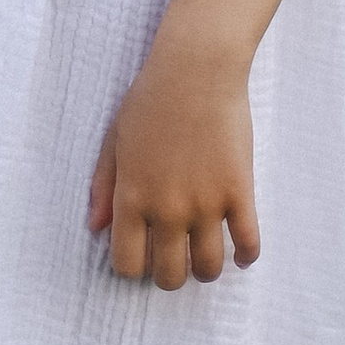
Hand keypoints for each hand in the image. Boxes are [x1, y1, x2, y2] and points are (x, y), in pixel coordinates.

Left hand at [87, 21, 259, 287]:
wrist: (196, 69)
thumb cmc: (151, 99)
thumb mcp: (115, 138)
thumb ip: (104, 185)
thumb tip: (95, 227)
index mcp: (132, 196)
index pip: (127, 263)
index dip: (133, 267)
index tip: (142, 256)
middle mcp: (167, 208)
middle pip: (169, 275)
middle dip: (170, 275)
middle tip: (174, 260)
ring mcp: (205, 203)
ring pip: (208, 268)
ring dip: (205, 270)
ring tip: (204, 257)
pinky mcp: (239, 192)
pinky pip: (248, 244)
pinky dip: (246, 256)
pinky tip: (241, 254)